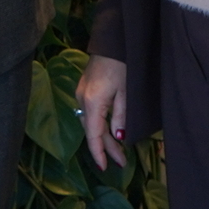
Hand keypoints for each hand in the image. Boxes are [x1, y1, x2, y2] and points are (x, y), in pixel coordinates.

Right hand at [77, 54, 128, 168]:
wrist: (113, 40)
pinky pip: (90, 112)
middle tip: (121, 162)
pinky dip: (99, 124)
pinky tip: (108, 130)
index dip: (99, 153)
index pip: (93, 135)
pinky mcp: (85, 88)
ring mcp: (81, 93)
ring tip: (118, 150)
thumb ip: (121, 117)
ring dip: (103, 136)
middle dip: (106, 147)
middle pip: (92, 130)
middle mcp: (82, 99)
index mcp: (92, 102)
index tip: (105, 168)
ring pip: (90, 121)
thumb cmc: (123, 65)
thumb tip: (119, 138)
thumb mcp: (126, 93)